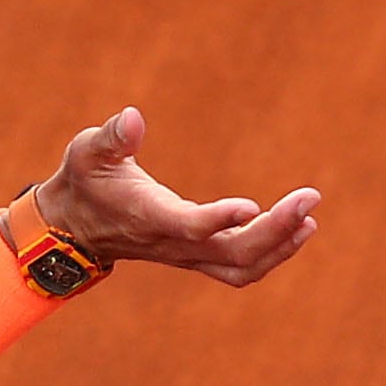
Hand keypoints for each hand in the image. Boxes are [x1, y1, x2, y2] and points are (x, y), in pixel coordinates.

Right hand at [25, 107, 317, 286]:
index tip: (253, 205)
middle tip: (310, 199)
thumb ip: (112, 137)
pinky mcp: (198, 255)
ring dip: (280, 247)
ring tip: (309, 219)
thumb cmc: (84, 181)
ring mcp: (188, 255)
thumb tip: (134, 118)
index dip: (220, 219)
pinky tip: (297, 228)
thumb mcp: (87, 151)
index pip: (189, 226)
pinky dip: (273, 252)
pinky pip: (241, 266)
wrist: (76, 227)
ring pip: (241, 267)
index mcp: (149, 217)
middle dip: (275, 230)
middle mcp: (173, 242)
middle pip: (232, 253)